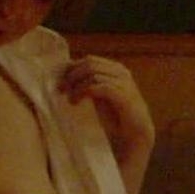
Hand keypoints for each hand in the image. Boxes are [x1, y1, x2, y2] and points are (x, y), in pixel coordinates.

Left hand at [59, 55, 154, 170]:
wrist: (135, 133)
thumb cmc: (116, 116)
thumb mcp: (99, 96)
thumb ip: (89, 84)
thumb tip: (67, 75)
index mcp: (116, 69)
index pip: (89, 60)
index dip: (71, 68)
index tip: (59, 81)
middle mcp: (120, 72)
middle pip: (89, 63)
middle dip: (71, 75)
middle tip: (60, 89)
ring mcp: (123, 82)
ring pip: (92, 73)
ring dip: (76, 85)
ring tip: (70, 99)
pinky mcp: (122, 95)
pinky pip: (97, 86)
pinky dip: (82, 92)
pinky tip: (76, 101)